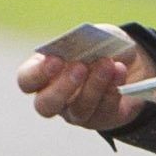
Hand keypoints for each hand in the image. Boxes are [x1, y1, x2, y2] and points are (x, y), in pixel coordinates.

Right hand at [17, 45, 136, 131]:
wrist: (128, 61)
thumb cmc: (98, 46)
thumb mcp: (92, 35)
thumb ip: (84, 39)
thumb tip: (85, 44)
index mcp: (42, 74)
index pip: (27, 81)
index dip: (38, 74)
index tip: (56, 59)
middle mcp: (54, 98)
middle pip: (45, 105)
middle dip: (62, 87)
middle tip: (80, 67)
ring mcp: (76, 113)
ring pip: (79, 109)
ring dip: (95, 85)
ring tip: (108, 63)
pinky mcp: (101, 119)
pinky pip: (104, 111)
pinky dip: (113, 89)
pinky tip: (119, 71)